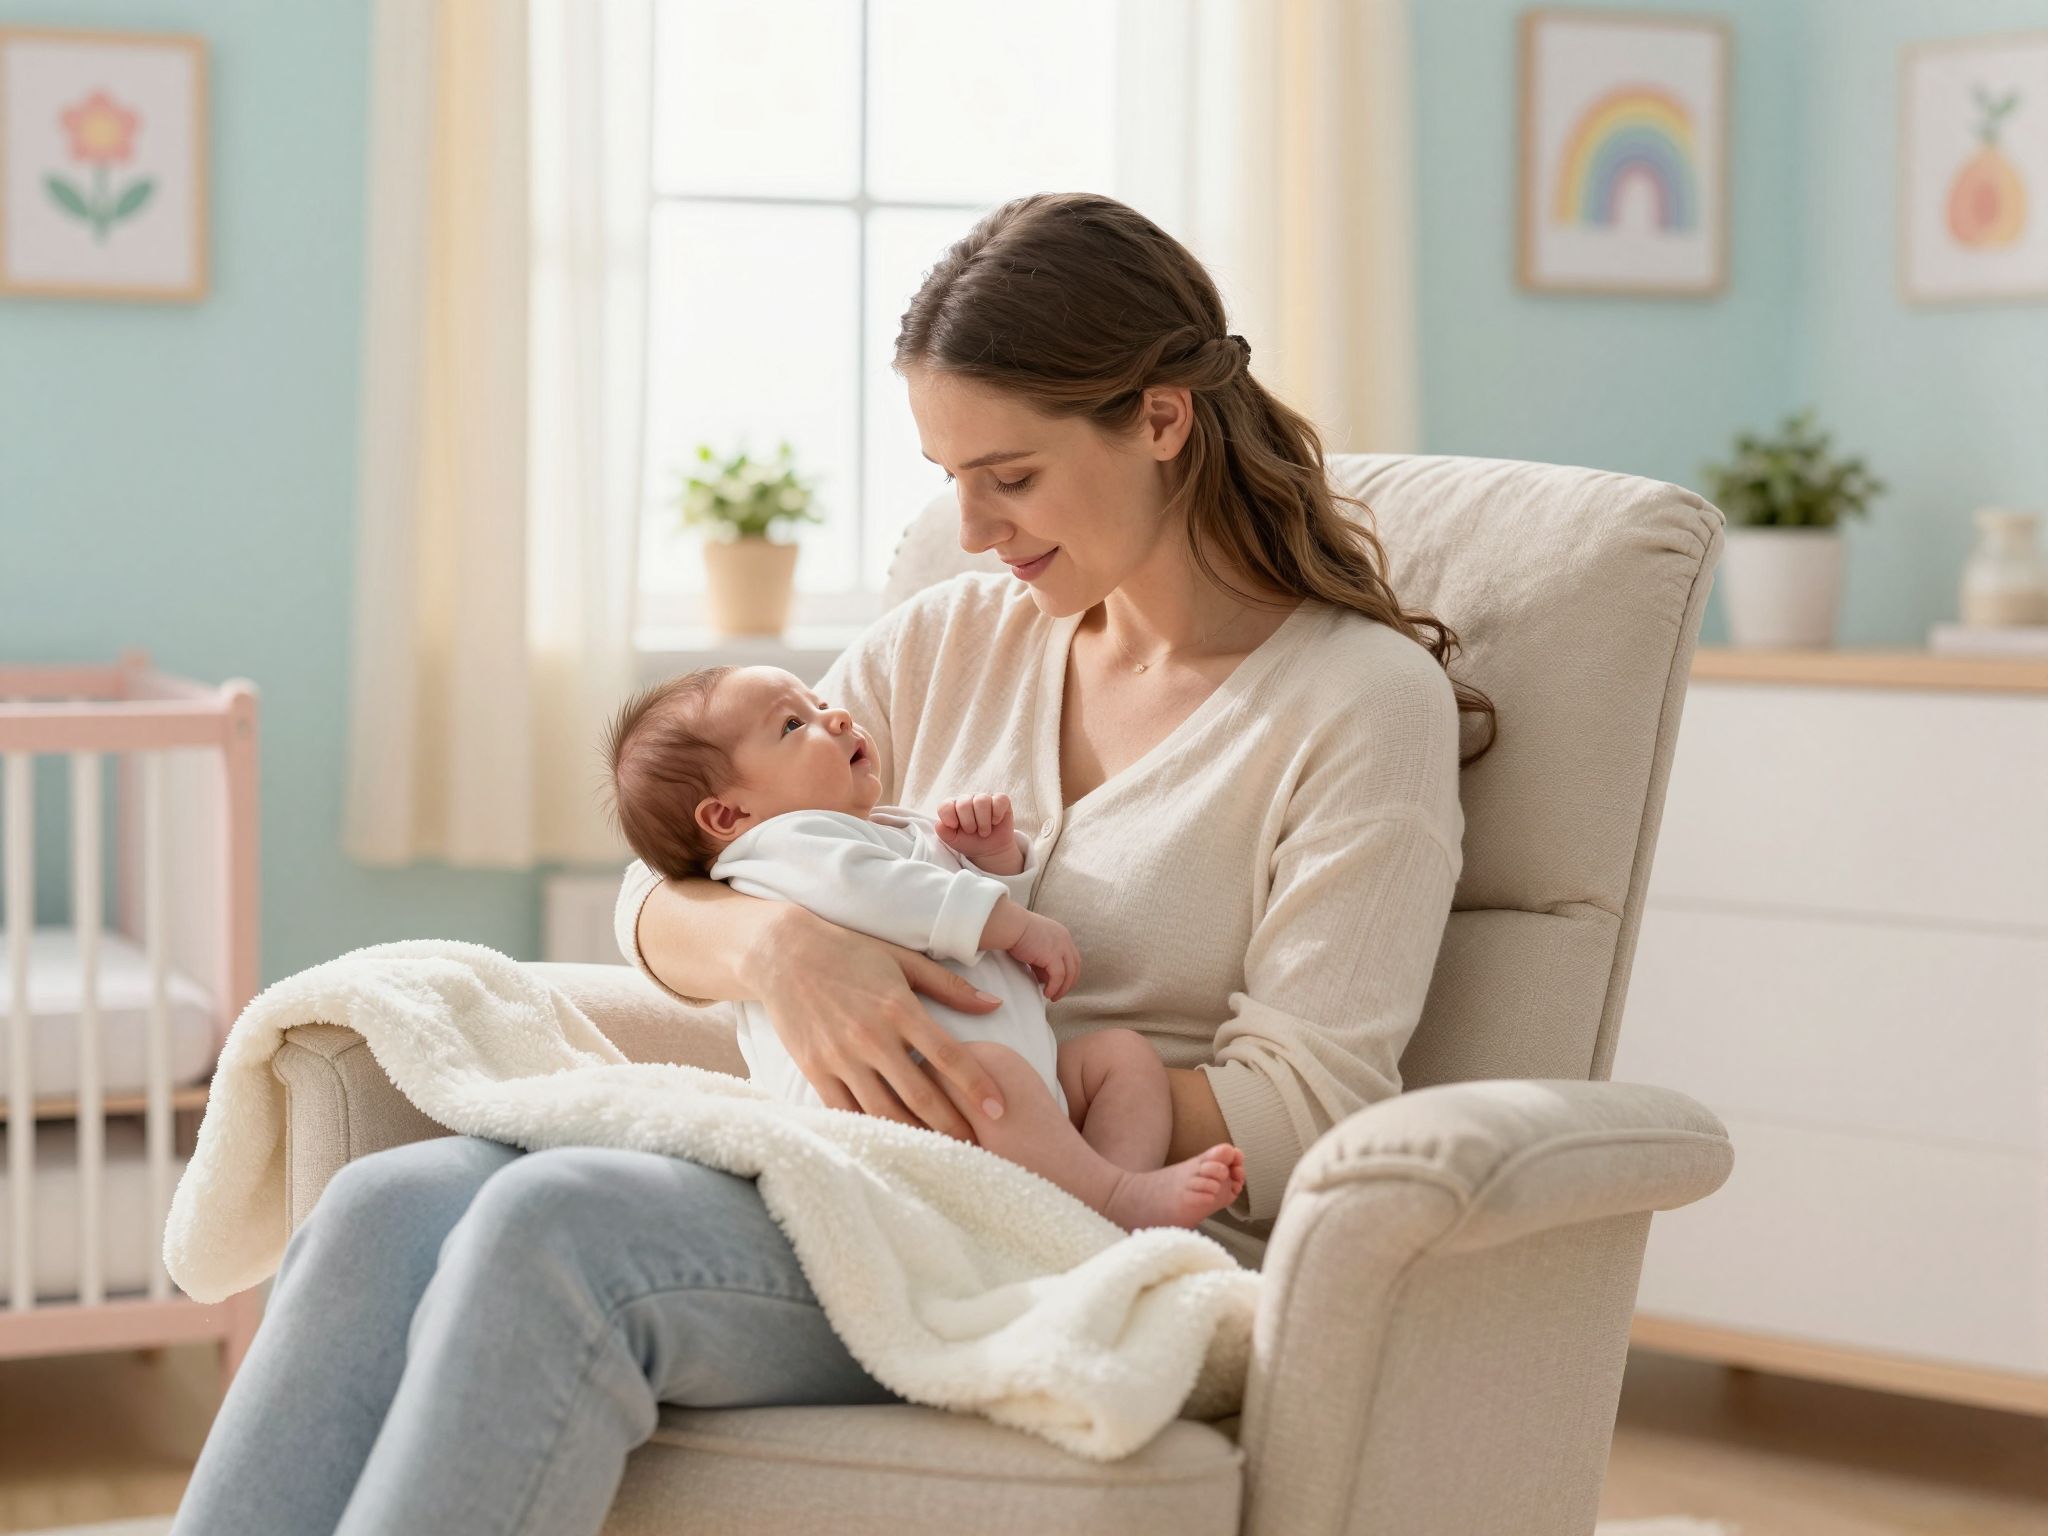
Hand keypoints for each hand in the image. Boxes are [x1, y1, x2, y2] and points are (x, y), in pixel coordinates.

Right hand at [756, 908, 1008, 1142]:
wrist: (783, 953)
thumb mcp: (902, 960)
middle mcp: (872, 1037)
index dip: (978, 1087)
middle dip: (953, 1127)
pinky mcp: (815, 1070)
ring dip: (916, 1137)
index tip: (1001, 1112)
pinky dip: (872, 1130)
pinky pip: (847, 1112)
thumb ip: (950, 986)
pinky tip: (892, 1144)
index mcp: (899, 1008)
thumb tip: (994, 1005)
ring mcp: (841, 1057)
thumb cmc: (850, 951)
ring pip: (885, 1112)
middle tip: (977, 1147)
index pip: (949, 1057)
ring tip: (942, 1154)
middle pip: (921, 1096)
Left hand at [935, 792, 1013, 860]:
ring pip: (982, 801)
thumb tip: (940, 823)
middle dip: (969, 823)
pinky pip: (999, 800)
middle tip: (973, 831)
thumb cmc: (970, 842)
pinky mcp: (1001, 800)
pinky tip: (995, 822)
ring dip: (983, 822)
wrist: (990, 850)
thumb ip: (943, 831)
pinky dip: (997, 814)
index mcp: (952, 806)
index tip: (955, 827)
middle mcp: (967, 799)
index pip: (945, 805)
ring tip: (984, 831)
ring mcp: (984, 798)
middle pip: (964, 804)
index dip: (949, 818)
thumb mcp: (953, 840)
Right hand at [1006, 910, 1079, 1001]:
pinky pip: (1058, 977)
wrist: (1010, 925)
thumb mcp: (1034, 946)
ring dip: (1063, 988)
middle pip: (1075, 966)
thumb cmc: (1015, 932)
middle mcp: (1065, 939)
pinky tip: (1047, 993)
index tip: (1060, 983)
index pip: (1071, 957)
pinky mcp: (1053, 955)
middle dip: (1069, 983)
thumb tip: (1043, 978)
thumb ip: (1042, 960)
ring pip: (1070, 974)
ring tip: (1053, 997)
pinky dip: (1054, 987)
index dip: (1068, 973)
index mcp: (1061, 934)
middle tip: (1059, 993)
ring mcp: (1061, 947)